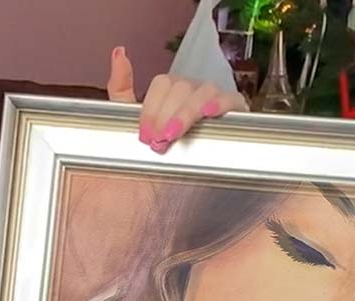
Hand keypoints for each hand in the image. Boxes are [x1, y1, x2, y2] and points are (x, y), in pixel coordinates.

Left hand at [107, 46, 247, 154]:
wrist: (166, 193)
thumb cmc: (154, 156)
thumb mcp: (129, 124)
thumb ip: (121, 89)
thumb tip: (119, 53)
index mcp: (171, 93)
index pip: (163, 84)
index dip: (152, 108)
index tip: (144, 136)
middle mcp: (193, 92)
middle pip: (182, 87)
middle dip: (166, 115)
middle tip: (157, 142)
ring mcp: (215, 101)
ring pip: (204, 91)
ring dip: (186, 112)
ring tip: (174, 135)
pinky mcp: (235, 114)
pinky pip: (232, 100)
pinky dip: (221, 103)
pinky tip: (210, 113)